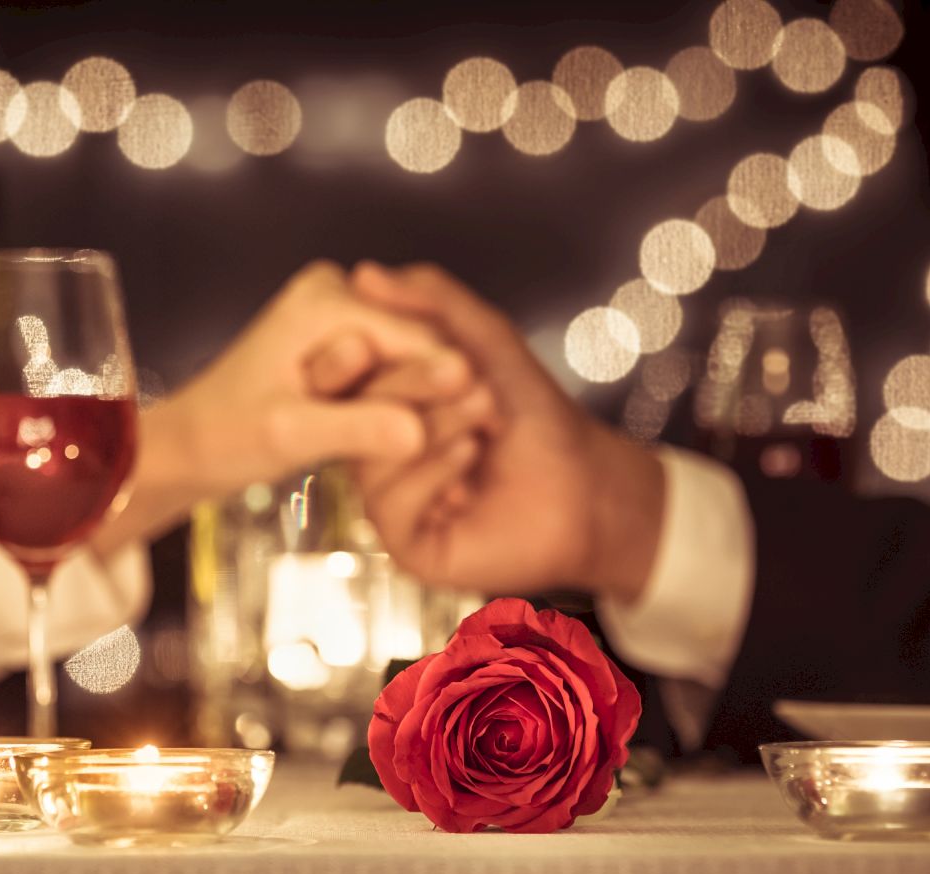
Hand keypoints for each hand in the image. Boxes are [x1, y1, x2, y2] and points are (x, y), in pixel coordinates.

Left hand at [93, 261, 474, 554]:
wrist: (192, 444)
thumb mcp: (291, 436)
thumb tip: (421, 434)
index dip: (451, 382)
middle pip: (418, 343)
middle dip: (438, 393)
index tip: (493, 420)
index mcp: (325, 299)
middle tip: (481, 435)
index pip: (415, 338)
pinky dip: (405, 403)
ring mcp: (340, 312)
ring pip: (411, 358)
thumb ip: (357, 430)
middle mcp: (336, 291)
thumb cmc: (227, 437)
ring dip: (425, 401)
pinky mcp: (343, 338)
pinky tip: (424, 437)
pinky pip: (393, 369)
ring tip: (458, 442)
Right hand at [348, 262, 664, 598]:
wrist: (586, 481)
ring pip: (371, 457)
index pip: (343, 373)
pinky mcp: (408, 544)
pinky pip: (390, 505)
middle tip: (469, 375)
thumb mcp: (484, 340)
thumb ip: (430, 301)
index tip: (418, 338)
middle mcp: (376, 452)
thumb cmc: (535, 416)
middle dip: (415, 383)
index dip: (370, 350)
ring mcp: (389, 500)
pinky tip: (470, 454)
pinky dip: (431, 471)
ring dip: (434, 423)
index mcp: (383, 407)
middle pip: (354, 411)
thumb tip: (363, 273)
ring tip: (485, 413)